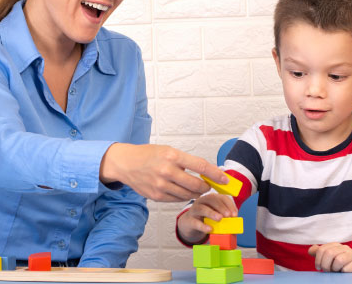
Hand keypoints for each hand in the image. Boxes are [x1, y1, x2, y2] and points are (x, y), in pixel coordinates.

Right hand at [100, 143, 227, 201]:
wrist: (126, 163)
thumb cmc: (149, 155)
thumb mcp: (168, 151)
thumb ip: (186, 161)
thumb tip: (206, 172)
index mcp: (172, 156)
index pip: (200, 166)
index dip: (215, 174)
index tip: (225, 179)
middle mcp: (167, 171)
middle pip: (196, 184)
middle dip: (206, 187)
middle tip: (208, 185)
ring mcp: (161, 186)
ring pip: (188, 195)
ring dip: (196, 193)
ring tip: (197, 189)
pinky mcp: (157, 196)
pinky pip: (177, 199)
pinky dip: (184, 197)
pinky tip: (183, 191)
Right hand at [176, 193, 238, 243]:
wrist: (189, 225)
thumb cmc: (206, 219)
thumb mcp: (216, 217)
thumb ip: (225, 219)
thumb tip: (235, 226)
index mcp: (211, 199)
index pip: (221, 197)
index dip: (229, 204)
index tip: (234, 214)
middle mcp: (202, 201)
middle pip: (211, 199)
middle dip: (221, 207)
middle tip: (228, 215)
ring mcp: (194, 210)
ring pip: (202, 208)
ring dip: (211, 213)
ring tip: (219, 219)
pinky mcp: (189, 220)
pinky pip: (195, 222)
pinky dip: (202, 226)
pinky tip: (209, 229)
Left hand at [307, 244, 351, 283]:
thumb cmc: (340, 267)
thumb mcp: (328, 259)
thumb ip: (319, 253)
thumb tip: (310, 250)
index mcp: (336, 245)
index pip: (322, 249)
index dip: (318, 260)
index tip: (318, 268)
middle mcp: (345, 248)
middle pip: (329, 253)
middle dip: (325, 265)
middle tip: (327, 271)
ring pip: (339, 259)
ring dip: (334, 268)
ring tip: (336, 271)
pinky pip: (346, 268)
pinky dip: (342, 272)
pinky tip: (343, 273)